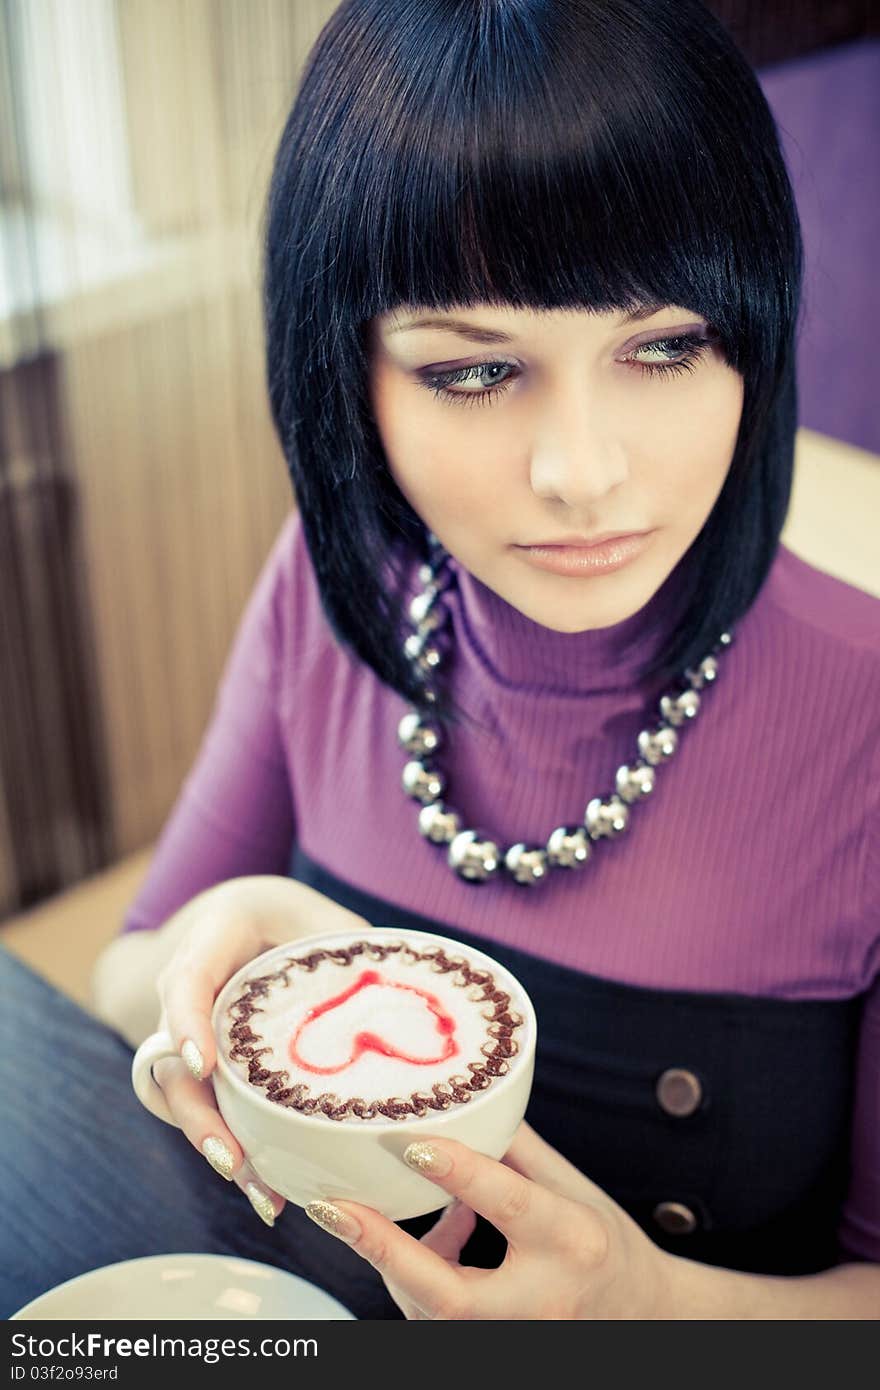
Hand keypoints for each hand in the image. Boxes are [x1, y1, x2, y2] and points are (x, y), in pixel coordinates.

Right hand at [145, 874, 372, 1226]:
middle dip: (199, 1116)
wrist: (245, 921)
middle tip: (235, 1160)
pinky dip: (234, 1149)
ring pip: (183, 1099)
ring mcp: (189, 1036)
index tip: (205, 1064)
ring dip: (218, 1148)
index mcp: (213, 940)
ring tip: (263, 1194)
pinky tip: (272, 1191)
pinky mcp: (205, 1070)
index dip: (187, 1022)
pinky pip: (207, 1110)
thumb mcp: (321, 915)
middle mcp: (187, 994)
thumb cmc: (290, 917)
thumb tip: (409, 987)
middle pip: (172, 1061)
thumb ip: (353, 946)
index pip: (186, 980)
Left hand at [304, 1121, 676, 1318]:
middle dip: (385, 1251)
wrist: (643, 1317)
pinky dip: (418, 1277)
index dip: (459, 1173)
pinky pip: (436, 1320)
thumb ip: (514, 1145)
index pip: (508, 1204)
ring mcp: (517, 1338)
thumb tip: (457, 1092)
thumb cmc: (603, 1243)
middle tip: (332, 1207)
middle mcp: (544, 1299)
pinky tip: (436, 1234)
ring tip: (370, 1207)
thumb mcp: (572, 1186)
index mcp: (571, 1239)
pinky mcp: (492, 1351)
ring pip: (432, 1312)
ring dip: (394, 1259)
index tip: (413, 1144)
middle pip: (451, 1295)